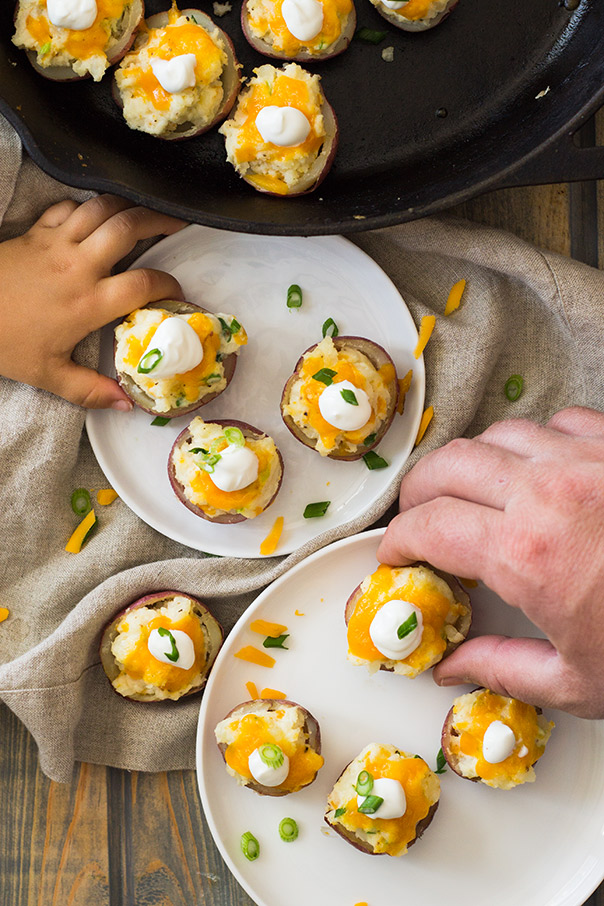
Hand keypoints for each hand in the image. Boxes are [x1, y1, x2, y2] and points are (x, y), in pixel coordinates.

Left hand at [0, 195, 186, 408]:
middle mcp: (78, 266)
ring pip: (102, 208)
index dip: (169, 285)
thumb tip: (127, 405)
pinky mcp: (35, 232)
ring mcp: (56, 244)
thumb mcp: (47, 375)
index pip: (143, 284)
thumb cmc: (2, 342)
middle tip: (179, 224)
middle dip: (160, 221)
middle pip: (128, 228)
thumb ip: (90, 391)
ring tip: (146, 211)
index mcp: (87, 303)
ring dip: (128, 205)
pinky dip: (87, 206)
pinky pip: (69, 207)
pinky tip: (96, 216)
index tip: (177, 293)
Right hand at [377, 406, 603, 717]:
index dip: (398, 539)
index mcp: (526, 554)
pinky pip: (555, 423)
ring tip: (472, 493)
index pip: (428, 526)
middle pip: (446, 466)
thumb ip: (501, 668)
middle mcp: (548, 494)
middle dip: (418, 492)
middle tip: (418, 518)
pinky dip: (531, 443)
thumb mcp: (580, 682)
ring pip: (496, 435)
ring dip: (470, 463)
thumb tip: (453, 668)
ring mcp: (586, 461)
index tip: (395, 554)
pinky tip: (538, 471)